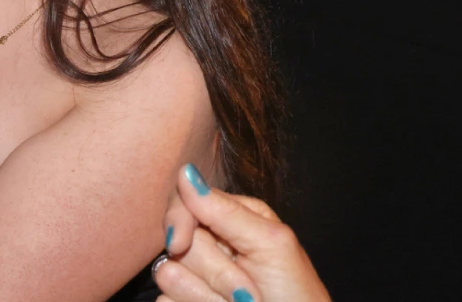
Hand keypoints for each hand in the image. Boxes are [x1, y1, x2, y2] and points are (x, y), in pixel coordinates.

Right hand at [156, 164, 330, 301]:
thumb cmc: (295, 297)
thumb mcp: (271, 245)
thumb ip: (225, 211)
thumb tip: (185, 173)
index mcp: (234, 217)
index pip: (184, 201)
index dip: (178, 222)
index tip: (180, 245)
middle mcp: (213, 242)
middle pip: (175, 240)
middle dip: (213, 271)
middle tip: (247, 291)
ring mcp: (197, 275)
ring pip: (166, 274)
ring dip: (206, 296)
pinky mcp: (185, 300)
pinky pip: (165, 300)